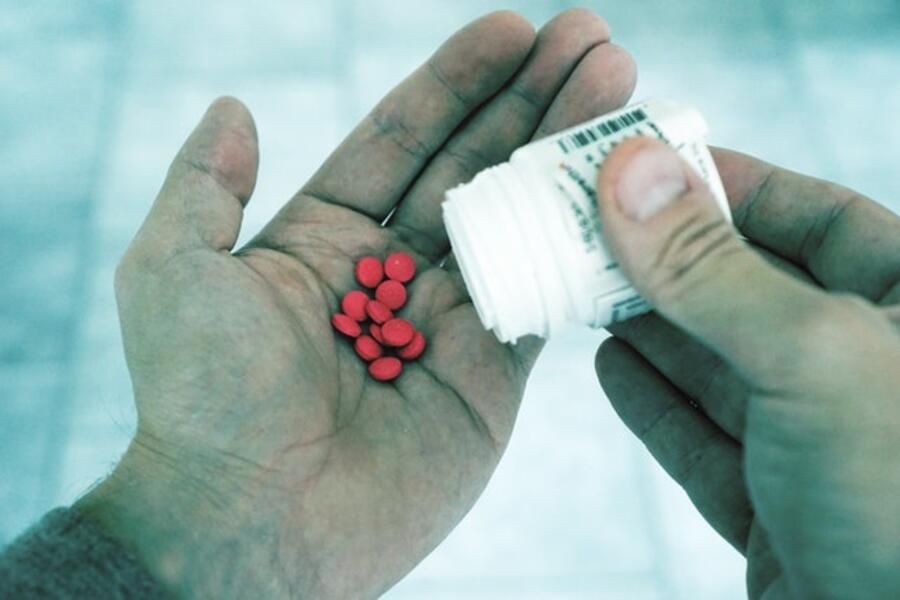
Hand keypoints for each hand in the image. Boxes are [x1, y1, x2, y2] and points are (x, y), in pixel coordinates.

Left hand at [74, 10, 635, 597]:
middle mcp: (392, 271)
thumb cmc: (203, 399)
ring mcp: (448, 319)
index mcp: (325, 238)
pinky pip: (546, 291)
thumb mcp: (174, 271)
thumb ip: (204, 185)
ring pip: (519, 218)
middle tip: (593, 36)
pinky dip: (582, 238)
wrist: (251, 522)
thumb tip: (232, 105)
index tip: (512, 28)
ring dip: (567, 150)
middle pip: (474, 165)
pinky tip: (619, 182)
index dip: (457, 81)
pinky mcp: (491, 370)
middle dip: (532, 98)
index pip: (402, 137)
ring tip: (618, 80)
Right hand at [594, 138, 899, 597]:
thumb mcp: (811, 355)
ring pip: (720, 366)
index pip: (818, 219)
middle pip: (752, 292)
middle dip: (670, 262)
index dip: (730, 187)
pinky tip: (610, 364)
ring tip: (585, 288)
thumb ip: (710, 268)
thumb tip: (629, 171)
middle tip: (591, 229)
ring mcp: (823, 445)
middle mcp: (872, 373)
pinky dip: (654, 401)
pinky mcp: (779, 508)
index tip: (649, 166)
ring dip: (650, 328)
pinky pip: (704, 440)